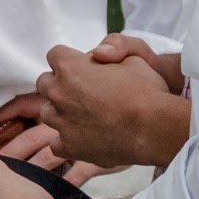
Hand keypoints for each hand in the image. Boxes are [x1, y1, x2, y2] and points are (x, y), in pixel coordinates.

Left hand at [36, 41, 190, 171]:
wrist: (154, 128)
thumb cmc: (146, 91)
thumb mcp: (133, 56)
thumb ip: (109, 51)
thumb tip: (96, 56)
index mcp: (70, 67)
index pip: (54, 55)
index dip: (69, 59)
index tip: (80, 67)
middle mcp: (59, 93)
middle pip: (45, 83)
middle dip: (59, 84)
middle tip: (81, 91)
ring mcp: (61, 121)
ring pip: (46, 113)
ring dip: (60, 111)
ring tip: (83, 115)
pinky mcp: (68, 146)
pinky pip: (55, 143)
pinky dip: (66, 140)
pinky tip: (83, 137)